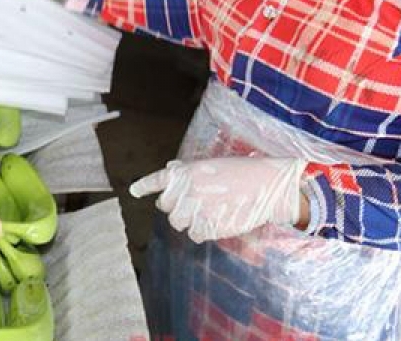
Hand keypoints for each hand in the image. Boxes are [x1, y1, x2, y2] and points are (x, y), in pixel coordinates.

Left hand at [130, 157, 307, 242]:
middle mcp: (186, 190)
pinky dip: (202, 231)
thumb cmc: (240, 173)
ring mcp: (196, 209)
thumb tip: (168, 168)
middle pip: (165, 207)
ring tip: (207, 211)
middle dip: (176, 206)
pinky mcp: (208, 226)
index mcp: (185, 172)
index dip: (144, 186)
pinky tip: (216, 221)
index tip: (133, 191)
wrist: (268, 186)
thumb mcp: (210, 165)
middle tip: (195, 202)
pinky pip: (194, 235)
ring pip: (177, 223)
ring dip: (188, 220)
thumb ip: (186, 170)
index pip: (157, 180)